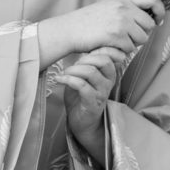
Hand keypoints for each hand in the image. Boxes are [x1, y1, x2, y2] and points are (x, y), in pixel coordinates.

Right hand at [38, 0, 164, 67]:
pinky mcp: (116, 35)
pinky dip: (123, 51)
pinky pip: (130, 48)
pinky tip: (111, 46)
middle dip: (143, 34)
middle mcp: (124, 7)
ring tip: (118, 41)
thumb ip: (127, 8)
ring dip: (133, 44)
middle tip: (130, 38)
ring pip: (142, 38)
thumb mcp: (109, 6)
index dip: (160, 11)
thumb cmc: (88, 21)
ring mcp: (120, 21)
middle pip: (149, 25)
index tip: (158, 20)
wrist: (69, 29)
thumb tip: (148, 17)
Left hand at [56, 47, 125, 165]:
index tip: (80, 55)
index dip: (94, 50)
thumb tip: (78, 47)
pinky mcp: (92, 103)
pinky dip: (68, 79)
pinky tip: (59, 79)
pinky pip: (82, 86)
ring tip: (63, 73)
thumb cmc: (81, 97)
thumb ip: (85, 63)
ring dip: (73, 69)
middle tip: (71, 64)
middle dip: (84, 58)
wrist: (82, 122)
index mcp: (109, 74)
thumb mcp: (84, 77)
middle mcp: (108, 82)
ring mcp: (101, 93)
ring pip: (91, 72)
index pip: (109, 54)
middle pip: (103, 60)